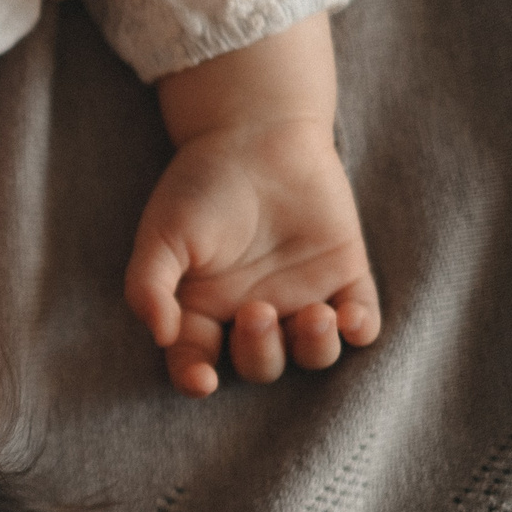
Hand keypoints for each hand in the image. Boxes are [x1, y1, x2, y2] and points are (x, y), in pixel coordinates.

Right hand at [126, 117, 379, 396]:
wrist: (258, 131)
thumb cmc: (202, 183)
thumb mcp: (161, 234)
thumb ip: (149, 286)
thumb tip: (160, 336)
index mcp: (203, 307)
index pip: (196, 360)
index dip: (196, 379)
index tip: (203, 380)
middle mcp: (251, 311)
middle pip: (261, 365)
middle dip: (260, 352)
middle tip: (257, 310)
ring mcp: (301, 296)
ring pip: (312, 355)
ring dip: (314, 349)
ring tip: (313, 316)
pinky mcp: (344, 275)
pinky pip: (362, 322)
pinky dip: (359, 330)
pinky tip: (347, 316)